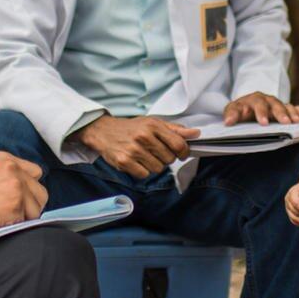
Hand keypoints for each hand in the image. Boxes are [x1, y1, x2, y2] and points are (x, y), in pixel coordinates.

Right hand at [0, 152, 45, 240]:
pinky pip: (28, 221)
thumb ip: (5, 179)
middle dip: (30, 205)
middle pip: (41, 191)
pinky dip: (16, 225)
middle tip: (10, 213)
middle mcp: (13, 167)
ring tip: (1, 218)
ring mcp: (16, 185)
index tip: (15, 199)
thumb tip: (28, 194)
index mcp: (4, 158)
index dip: (27, 189)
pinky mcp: (17, 203)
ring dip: (24, 217)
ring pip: (38, 207)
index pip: (35, 173)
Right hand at [78, 116, 200, 177]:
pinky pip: (144, 174)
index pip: (179, 144)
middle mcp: (143, 137)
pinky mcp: (124, 162)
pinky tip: (136, 162)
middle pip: (169, 159)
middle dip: (166, 158)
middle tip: (156, 152)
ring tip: (145, 156)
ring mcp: (133, 150)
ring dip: (154, 165)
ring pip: (158, 169)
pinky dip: (142, 171)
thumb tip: (195, 133)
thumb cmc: (131, 128)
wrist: (103, 131)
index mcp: (153, 126)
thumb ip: (175, 129)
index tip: (181, 153)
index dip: (183, 152)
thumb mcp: (153, 123)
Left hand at [223, 92, 298, 125]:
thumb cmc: (240, 111)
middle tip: (285, 123)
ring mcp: (275, 103)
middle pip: (274, 104)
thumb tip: (228, 122)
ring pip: (285, 105)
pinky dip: (298, 112)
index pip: (257, 103)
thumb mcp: (233, 112)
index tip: (264, 123)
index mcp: (252, 100)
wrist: (246, 106)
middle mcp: (265, 99)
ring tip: (297, 122)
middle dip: (280, 113)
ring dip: (291, 113)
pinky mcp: (283, 107)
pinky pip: (293, 107)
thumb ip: (231, 116)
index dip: (261, 112)